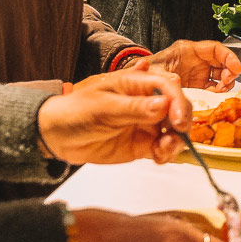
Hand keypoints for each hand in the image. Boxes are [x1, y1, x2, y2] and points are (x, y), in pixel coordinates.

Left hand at [40, 70, 190, 164]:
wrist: (58, 136)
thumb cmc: (76, 111)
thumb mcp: (104, 108)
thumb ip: (134, 108)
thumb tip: (164, 104)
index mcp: (137, 84)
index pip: (167, 87)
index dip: (177, 101)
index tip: (177, 120)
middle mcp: (147, 102)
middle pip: (177, 107)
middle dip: (182, 121)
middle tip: (176, 136)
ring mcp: (146, 124)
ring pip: (174, 130)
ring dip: (176, 140)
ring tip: (164, 151)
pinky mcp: (143, 144)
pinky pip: (163, 148)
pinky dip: (167, 154)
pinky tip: (158, 157)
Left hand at [146, 40, 240, 89]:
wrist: (137, 84)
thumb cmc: (145, 72)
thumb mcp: (153, 72)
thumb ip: (164, 76)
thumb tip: (176, 81)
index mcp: (187, 50)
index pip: (214, 48)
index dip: (229, 56)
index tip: (237, 68)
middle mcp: (196, 60)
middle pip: (221, 60)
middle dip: (229, 70)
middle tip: (228, 83)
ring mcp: (197, 73)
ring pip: (220, 74)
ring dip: (225, 82)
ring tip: (220, 91)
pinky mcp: (197, 85)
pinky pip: (213, 86)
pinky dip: (218, 91)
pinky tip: (215, 96)